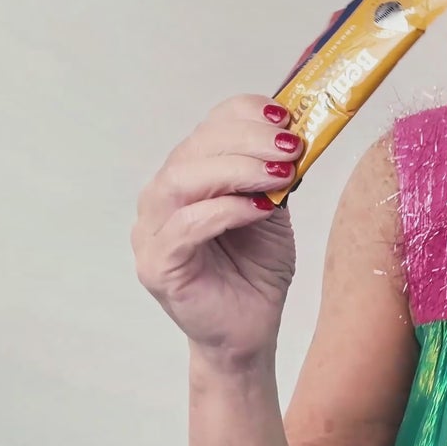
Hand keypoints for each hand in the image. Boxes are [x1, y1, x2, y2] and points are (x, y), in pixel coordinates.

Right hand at [132, 94, 305, 365]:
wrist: (249, 331)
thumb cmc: (255, 270)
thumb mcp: (272, 209)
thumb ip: (273, 173)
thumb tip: (294, 133)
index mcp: (187, 177)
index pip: (206, 128)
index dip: (245, 114)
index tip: (286, 118)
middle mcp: (161, 200)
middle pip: (192, 150)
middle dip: (247, 140)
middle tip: (289, 148)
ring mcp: (151, 233)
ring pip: (179, 181)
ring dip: (235, 169)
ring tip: (278, 175)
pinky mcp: (158, 267)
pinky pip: (183, 228)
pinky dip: (224, 210)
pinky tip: (259, 209)